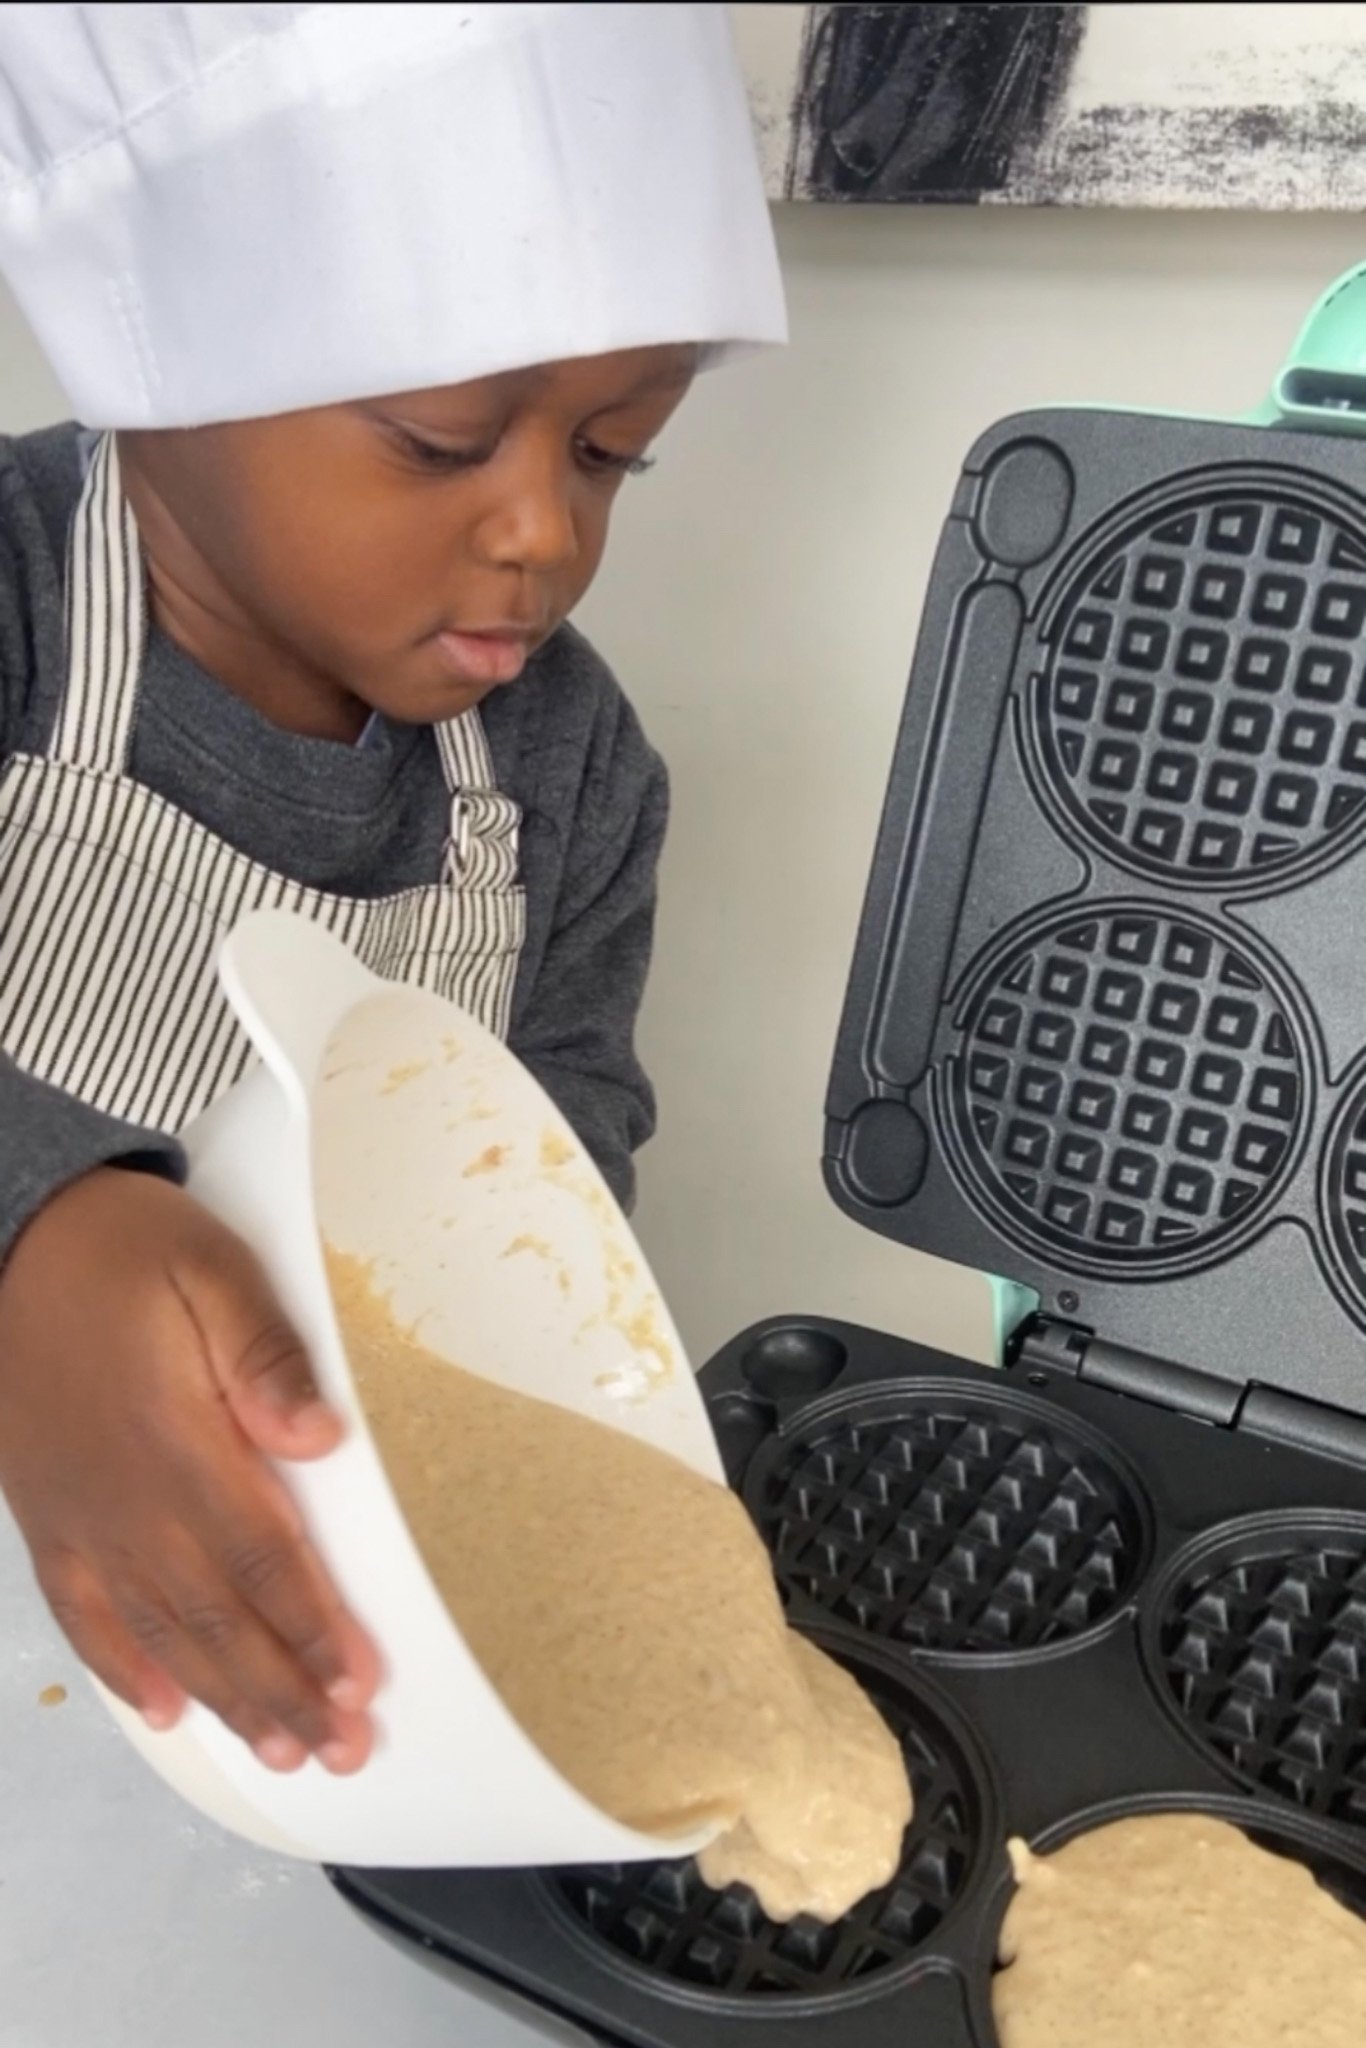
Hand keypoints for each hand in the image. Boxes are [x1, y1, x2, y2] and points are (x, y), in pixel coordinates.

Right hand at [0, 1167, 379, 1771]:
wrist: (7, 1236)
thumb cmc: (117, 1248)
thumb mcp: (210, 1266)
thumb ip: (266, 1352)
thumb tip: (320, 1438)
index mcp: (175, 1442)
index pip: (261, 1557)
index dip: (312, 1630)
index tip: (356, 1686)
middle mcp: (125, 1498)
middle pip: (218, 1617)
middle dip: (282, 1692)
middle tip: (340, 1750)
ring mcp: (79, 1515)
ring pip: (160, 1632)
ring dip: (224, 1697)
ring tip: (278, 1751)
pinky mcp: (46, 1515)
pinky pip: (82, 1612)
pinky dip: (122, 1668)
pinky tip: (161, 1708)